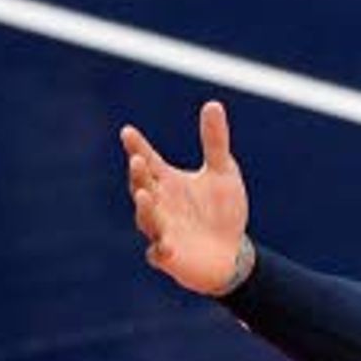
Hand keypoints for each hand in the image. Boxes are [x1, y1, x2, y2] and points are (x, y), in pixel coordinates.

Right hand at [120, 99, 253, 294]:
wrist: (232, 253)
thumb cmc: (222, 211)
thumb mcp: (223, 172)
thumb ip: (215, 141)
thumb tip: (213, 104)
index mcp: (167, 181)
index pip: (147, 160)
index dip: (136, 146)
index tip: (127, 131)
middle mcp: (159, 203)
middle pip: (141, 186)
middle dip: (138, 174)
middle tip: (138, 160)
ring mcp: (161, 230)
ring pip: (146, 218)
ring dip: (144, 207)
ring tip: (144, 194)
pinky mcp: (169, 256)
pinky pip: (159, 254)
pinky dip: (160, 250)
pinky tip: (166, 246)